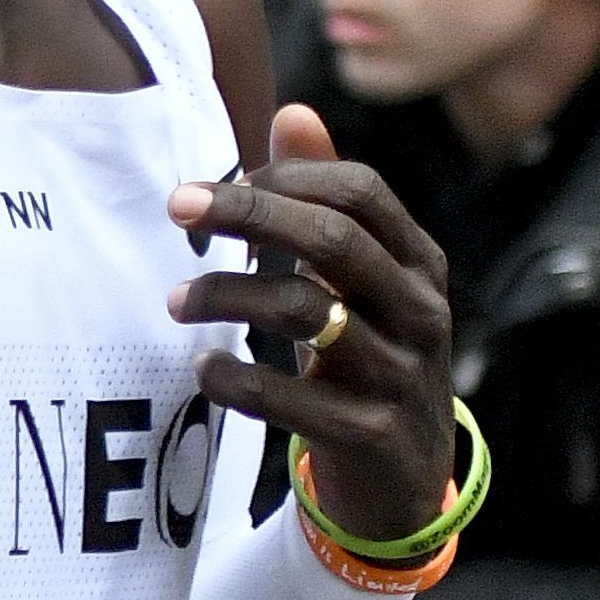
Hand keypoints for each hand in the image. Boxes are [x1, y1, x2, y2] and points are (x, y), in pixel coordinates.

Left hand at [168, 104, 456, 543]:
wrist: (406, 487)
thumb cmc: (368, 361)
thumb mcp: (360, 283)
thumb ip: (326, 202)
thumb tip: (292, 112)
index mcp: (422, 264)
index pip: (360, 191)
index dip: (286, 176)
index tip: (219, 182)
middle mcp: (422, 312)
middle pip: (333, 239)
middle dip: (248, 214)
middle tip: (177, 207)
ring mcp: (402, 376)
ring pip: (308, 311)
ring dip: (228, 293)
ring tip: (178, 298)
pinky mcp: (372, 435)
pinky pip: (292, 399)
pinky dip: (236, 378)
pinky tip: (203, 368)